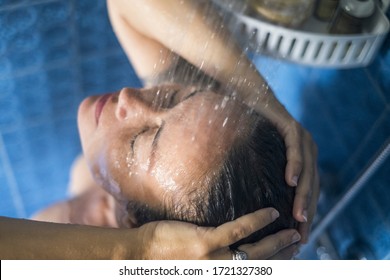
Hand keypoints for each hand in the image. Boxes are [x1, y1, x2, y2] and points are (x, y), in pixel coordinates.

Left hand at [135, 208, 300, 259]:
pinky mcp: (205, 244)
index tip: (288, 255)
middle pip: (260, 265)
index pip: (252, 271)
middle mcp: (220, 272)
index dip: (274, 264)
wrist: (137, 257)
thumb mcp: (192, 265)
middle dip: (283, 255)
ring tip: (293, 230)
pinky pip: (238, 230)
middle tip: (299, 241)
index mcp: (218, 274)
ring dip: (278, 241)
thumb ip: (212, 259)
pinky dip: (258, 221)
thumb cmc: (162, 259)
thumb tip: (227, 247)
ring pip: (256, 251)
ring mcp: (214, 260)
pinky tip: (271, 212)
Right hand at [255, 93, 319, 242]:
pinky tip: (290, 182)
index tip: (301, 236)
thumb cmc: (251, 130)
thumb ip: (265, 176)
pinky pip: (295, 150)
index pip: (308, 192)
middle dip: (308, 211)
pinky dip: (295, 166)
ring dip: (303, 195)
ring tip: (299, 216)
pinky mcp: (292, 127)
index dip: (306, 214)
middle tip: (302, 235)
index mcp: (302, 160)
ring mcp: (302, 138)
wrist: (249, 98)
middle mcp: (307, 150)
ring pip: (307, 172)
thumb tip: (256, 202)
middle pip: (312, 186)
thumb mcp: (260, 159)